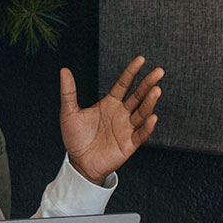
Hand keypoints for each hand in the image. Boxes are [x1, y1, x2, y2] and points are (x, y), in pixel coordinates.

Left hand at [60, 56, 163, 184]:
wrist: (79, 162)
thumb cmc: (75, 137)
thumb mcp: (69, 112)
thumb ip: (69, 92)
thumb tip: (64, 70)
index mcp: (110, 103)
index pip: (124, 84)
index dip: (131, 72)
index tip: (140, 59)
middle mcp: (121, 114)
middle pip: (138, 96)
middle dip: (148, 84)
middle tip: (159, 71)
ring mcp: (127, 128)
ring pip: (142, 113)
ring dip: (149, 102)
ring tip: (156, 90)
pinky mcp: (129, 144)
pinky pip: (140, 134)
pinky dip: (147, 127)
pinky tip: (153, 117)